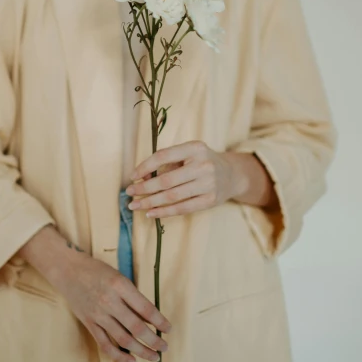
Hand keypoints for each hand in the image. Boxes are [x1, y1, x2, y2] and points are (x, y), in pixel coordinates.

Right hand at [18, 226, 171, 361]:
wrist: (68, 270)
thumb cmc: (97, 271)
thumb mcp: (119, 277)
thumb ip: (133, 297)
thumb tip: (150, 319)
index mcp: (120, 286)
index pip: (146, 309)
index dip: (160, 321)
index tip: (169, 329)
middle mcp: (109, 301)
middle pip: (137, 327)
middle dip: (154, 340)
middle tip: (164, 347)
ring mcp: (98, 314)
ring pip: (123, 339)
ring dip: (141, 351)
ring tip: (154, 356)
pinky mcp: (89, 323)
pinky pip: (105, 344)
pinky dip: (119, 355)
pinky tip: (131, 359)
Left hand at [126, 140, 245, 218]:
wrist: (232, 175)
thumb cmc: (202, 162)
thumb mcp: (188, 154)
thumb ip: (167, 163)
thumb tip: (141, 178)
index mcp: (195, 148)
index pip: (164, 156)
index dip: (145, 166)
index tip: (132, 176)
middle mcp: (203, 165)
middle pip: (166, 180)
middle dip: (144, 188)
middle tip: (129, 193)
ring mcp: (208, 184)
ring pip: (172, 196)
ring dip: (150, 202)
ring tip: (135, 205)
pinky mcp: (210, 200)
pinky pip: (182, 208)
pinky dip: (164, 212)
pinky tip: (151, 213)